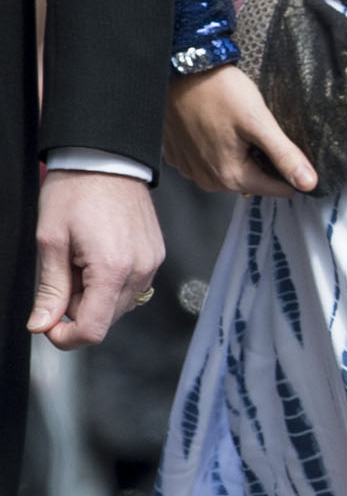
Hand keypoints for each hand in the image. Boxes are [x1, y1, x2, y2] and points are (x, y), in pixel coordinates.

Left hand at [30, 172, 165, 348]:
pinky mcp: (156, 255)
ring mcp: (151, 263)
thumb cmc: (76, 190)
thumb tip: (41, 325)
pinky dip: (111, 281)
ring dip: (95, 294)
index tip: (48, 325)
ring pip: (118, 305)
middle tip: (62, 272)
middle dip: (78, 308)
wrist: (107, 158)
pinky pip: (132, 286)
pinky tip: (98, 255)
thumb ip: (49, 289)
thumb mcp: (51, 240)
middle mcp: (139, 270)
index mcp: (112, 269)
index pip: (93, 329)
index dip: (66, 337)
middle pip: (106, 319)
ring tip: (81, 260)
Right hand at [165, 65, 316, 196]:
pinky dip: (218, 145)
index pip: (278, 189)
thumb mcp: (258, 121)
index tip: (287, 148)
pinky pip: (210, 158)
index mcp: (230, 176)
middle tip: (257, 128)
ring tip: (236, 124)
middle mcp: (208, 180)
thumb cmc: (215, 91)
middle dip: (263, 157)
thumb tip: (308, 182)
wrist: (179, 69)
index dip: (289, 170)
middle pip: (255, 179)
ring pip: (233, 168)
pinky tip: (219, 125)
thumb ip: (284, 155)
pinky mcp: (181, 155)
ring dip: (241, 151)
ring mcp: (192, 168)